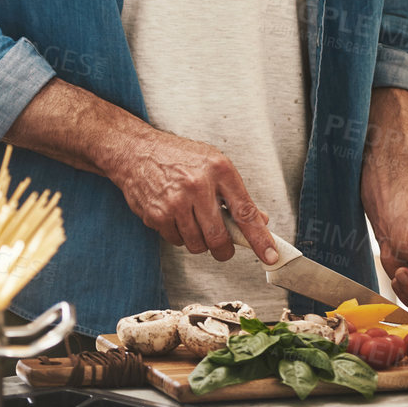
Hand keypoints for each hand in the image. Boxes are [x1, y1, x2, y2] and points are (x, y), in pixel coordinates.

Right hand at [107, 127, 278, 263]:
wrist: (137, 151)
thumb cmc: (179, 157)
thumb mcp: (214, 163)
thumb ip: (236, 194)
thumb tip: (260, 220)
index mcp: (220, 170)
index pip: (245, 212)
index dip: (260, 238)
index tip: (270, 255)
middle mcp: (198, 185)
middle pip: (219, 237)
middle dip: (224, 249)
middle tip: (223, 247)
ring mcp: (176, 201)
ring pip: (197, 244)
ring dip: (199, 241)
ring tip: (194, 220)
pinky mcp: (157, 215)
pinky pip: (176, 241)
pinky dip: (179, 235)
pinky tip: (176, 216)